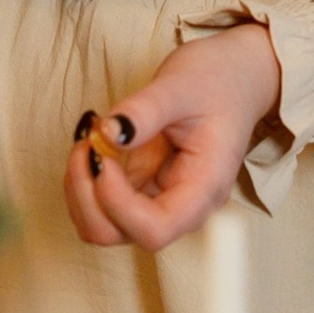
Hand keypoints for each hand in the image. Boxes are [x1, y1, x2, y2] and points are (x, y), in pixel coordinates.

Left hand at [63, 23, 281, 252]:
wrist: (233, 77)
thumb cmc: (217, 82)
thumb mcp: (182, 86)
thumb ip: (145, 111)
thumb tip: (105, 133)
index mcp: (204, 188)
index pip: (156, 228)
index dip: (119, 204)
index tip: (104, 158)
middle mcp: (181, 205)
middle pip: (121, 234)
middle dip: (89, 196)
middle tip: (87, 144)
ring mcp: (157, 200)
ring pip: (102, 226)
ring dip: (80, 189)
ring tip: (88, 140)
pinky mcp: (139, 189)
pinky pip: (99, 205)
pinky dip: (82, 180)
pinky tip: (93, 143)